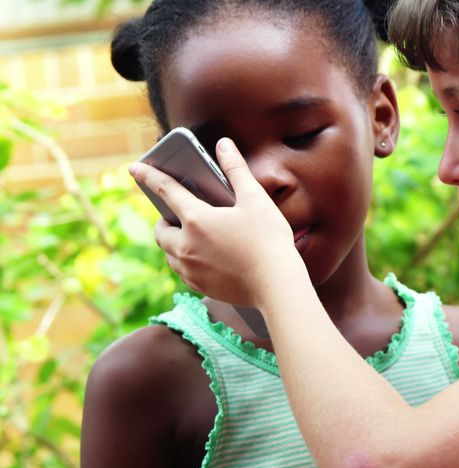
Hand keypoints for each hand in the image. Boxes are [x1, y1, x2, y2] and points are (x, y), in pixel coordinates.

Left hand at [129, 138, 303, 307]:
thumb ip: (236, 170)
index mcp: (197, 219)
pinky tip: (205, 259)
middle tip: (178, 216)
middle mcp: (186, 245)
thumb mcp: (256, 200)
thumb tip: (224, 144)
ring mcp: (191, 268)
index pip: (165, 191)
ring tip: (192, 238)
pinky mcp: (200, 286)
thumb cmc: (269, 240)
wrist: (277, 285)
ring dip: (174, 243)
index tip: (134, 169)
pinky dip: (186, 262)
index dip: (149, 176)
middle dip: (164, 221)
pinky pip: (182, 271)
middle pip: (161, 230)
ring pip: (169, 253)